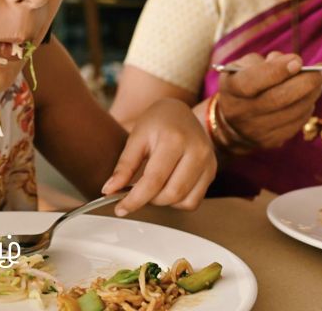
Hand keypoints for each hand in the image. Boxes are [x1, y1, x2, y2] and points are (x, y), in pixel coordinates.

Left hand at [100, 98, 216, 216]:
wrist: (179, 111)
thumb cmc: (156, 122)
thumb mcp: (136, 138)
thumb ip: (124, 166)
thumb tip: (109, 190)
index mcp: (174, 139)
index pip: (154, 180)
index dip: (135, 199)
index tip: (121, 208)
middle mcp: (197, 150)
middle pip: (171, 194)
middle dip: (150, 200)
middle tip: (137, 191)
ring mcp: (208, 161)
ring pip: (184, 201)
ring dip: (164, 201)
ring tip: (153, 186)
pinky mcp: (212, 171)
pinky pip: (194, 201)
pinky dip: (178, 201)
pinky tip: (168, 187)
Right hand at [217, 52, 321, 148]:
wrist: (233, 124)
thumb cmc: (242, 85)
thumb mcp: (242, 67)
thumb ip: (265, 61)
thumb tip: (294, 63)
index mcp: (232, 89)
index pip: (253, 81)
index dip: (277, 71)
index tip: (298, 60)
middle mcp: (242, 112)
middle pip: (279, 99)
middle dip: (306, 82)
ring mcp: (257, 130)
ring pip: (294, 112)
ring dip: (313, 93)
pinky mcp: (272, 141)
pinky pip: (297, 123)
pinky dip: (307, 107)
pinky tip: (309, 96)